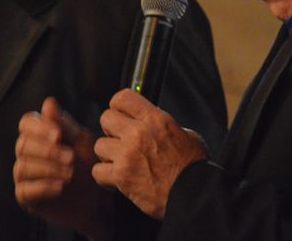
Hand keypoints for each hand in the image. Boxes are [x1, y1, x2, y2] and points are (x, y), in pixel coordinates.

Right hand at [14, 97, 112, 239]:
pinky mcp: (26, 197)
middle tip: (71, 157)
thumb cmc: (87, 164)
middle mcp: (27, 152)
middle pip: (23, 144)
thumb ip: (64, 124)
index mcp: (39, 134)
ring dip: (48, 168)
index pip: (26, 123)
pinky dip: (43, 187)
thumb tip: (48, 102)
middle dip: (47, 150)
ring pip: (23, 166)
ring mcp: (25, 175)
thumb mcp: (81, 141)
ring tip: (70, 173)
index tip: (58, 135)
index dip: (39, 127)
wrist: (96, 198)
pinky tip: (60, 187)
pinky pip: (24, 189)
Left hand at [93, 89, 208, 219]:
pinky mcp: (121, 176)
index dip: (119, 106)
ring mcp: (127, 154)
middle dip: (112, 129)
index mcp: (155, 119)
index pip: (122, 98)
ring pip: (100, 145)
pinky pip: (97, 171)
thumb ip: (163, 125)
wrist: (194, 194)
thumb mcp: (184, 134)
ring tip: (122, 162)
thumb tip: (151, 122)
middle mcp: (138, 133)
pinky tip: (118, 179)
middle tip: (121, 140)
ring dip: (109, 154)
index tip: (122, 114)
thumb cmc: (193, 167)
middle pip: (106, 118)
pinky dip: (105, 176)